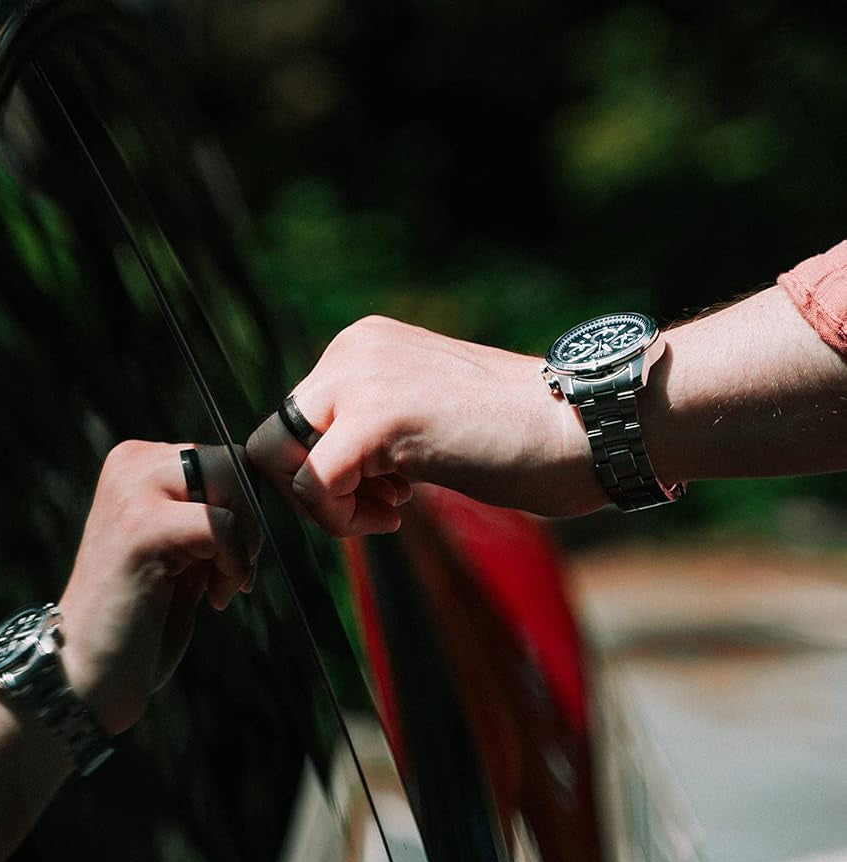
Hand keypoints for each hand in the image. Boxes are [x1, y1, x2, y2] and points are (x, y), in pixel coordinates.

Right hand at [56, 440, 259, 734]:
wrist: (89, 675)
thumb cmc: (141, 620)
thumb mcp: (183, 550)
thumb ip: (211, 513)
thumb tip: (262, 485)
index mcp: (136, 463)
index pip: (225, 456)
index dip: (245, 510)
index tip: (229, 560)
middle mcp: (130, 465)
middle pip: (232, 462)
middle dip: (248, 521)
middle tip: (231, 574)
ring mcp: (130, 492)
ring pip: (229, 483)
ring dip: (243, 543)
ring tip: (218, 587)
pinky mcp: (141, 527)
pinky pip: (220, 524)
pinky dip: (234, 564)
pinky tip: (215, 598)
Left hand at [246, 315, 602, 535]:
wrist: (587, 427)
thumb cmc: (522, 436)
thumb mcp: (428, 418)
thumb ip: (372, 427)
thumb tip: (315, 472)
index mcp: (365, 344)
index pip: (296, 417)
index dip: (324, 469)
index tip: (382, 490)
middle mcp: (353, 348)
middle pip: (273, 435)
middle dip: (315, 487)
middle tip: (381, 504)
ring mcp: (361, 378)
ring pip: (275, 456)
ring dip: (324, 504)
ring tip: (390, 508)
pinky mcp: (376, 418)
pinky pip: (311, 483)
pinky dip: (340, 518)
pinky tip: (396, 514)